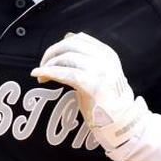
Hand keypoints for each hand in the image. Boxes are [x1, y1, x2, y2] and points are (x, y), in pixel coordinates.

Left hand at [31, 32, 148, 151]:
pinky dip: (49, 72)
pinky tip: (39, 75)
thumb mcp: (100, 73)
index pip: (79, 38)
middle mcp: (105, 59)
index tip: (51, 57)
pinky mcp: (93, 85)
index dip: (61, 44)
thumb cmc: (106, 100)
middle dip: (52, 53)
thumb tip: (67, 38)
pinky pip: (66, 73)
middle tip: (42, 66)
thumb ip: (85, 57)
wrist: (121, 122)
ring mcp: (101, 71)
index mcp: (108, 54)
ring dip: (49, 64)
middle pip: (71, 45)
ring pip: (66, 58)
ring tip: (42, 76)